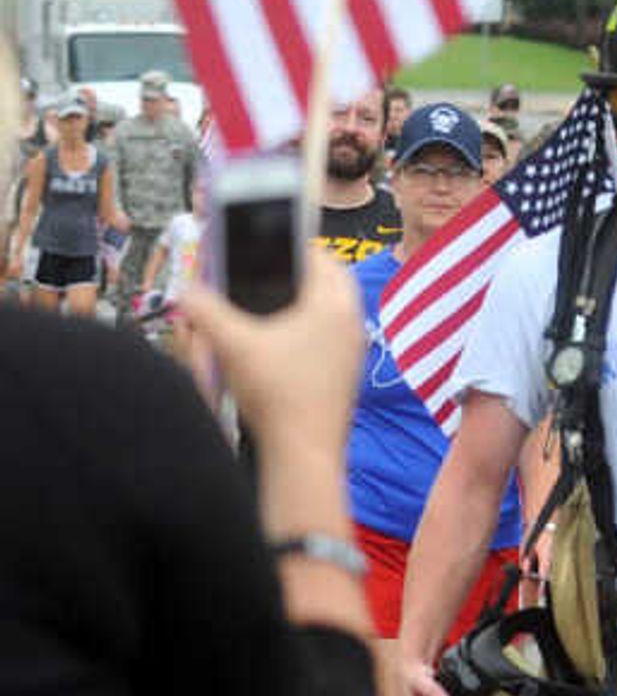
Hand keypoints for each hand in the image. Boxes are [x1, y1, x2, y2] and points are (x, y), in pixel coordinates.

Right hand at [179, 243, 366, 455]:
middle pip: (323, 281)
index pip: (317, 254)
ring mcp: (353, 349)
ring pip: (326, 310)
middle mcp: (352, 323)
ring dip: (298, 302)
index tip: (260, 243)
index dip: (286, 244)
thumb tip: (186, 292)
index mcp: (335, 303)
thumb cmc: (277, 394)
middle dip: (291, 273)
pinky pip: (326, 337)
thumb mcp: (231, 343)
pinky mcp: (345, 373)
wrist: (304, 452)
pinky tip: (272, 342)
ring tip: (261, 304)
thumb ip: (203, 309)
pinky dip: (302, 330)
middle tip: (259, 272)